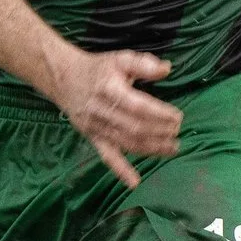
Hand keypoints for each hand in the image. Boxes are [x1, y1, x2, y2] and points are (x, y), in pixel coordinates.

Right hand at [54, 49, 180, 187]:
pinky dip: (120, 170)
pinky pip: (107, 156)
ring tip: (172, 149)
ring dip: (151, 149)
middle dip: (160, 132)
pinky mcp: (92, 138)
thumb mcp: (119, 58)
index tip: (178, 117)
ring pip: (126, 143)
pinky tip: (134, 182)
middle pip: (135, 127)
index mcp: (110, 89)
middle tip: (177, 132)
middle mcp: (102, 111)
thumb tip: (167, 69)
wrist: (62, 78)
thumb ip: (143, 63)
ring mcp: (96, 127)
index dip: (160, 114)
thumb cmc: (96, 68)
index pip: (139, 106)